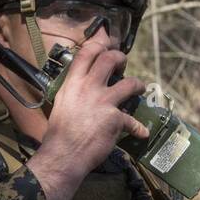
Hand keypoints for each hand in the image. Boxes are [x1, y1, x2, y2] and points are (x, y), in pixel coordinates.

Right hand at [28, 28, 148, 199]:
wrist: (63, 155)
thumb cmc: (58, 134)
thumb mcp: (61, 105)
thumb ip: (74, 93)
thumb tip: (82, 90)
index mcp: (73, 84)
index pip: (87, 52)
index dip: (100, 44)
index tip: (107, 44)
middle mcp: (88, 88)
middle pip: (110, 59)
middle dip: (120, 57)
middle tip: (123, 63)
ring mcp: (103, 102)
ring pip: (129, 83)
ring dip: (138, 84)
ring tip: (140, 88)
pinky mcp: (115, 119)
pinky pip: (133, 121)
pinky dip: (138, 128)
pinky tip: (142, 133)